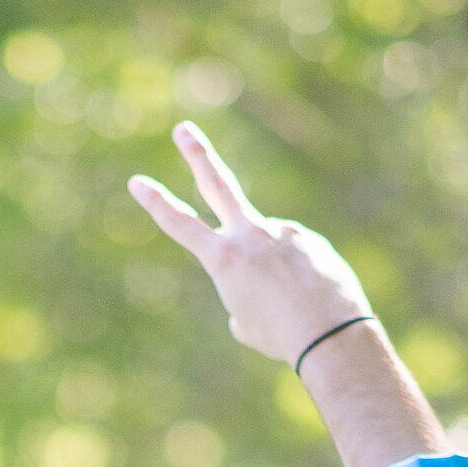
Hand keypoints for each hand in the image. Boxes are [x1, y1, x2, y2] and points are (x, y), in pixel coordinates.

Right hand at [127, 124, 371, 364]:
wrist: (329, 333)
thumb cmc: (280, 337)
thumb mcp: (245, 323)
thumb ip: (241, 292)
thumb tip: (261, 273)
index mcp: (223, 259)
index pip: (180, 224)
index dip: (156, 203)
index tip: (138, 181)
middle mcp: (250, 235)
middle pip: (218, 183)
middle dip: (197, 154)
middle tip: (183, 129)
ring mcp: (282, 231)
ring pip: (268, 251)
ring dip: (275, 277)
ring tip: (291, 303)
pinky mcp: (309, 238)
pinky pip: (296, 260)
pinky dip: (299, 279)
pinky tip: (311, 296)